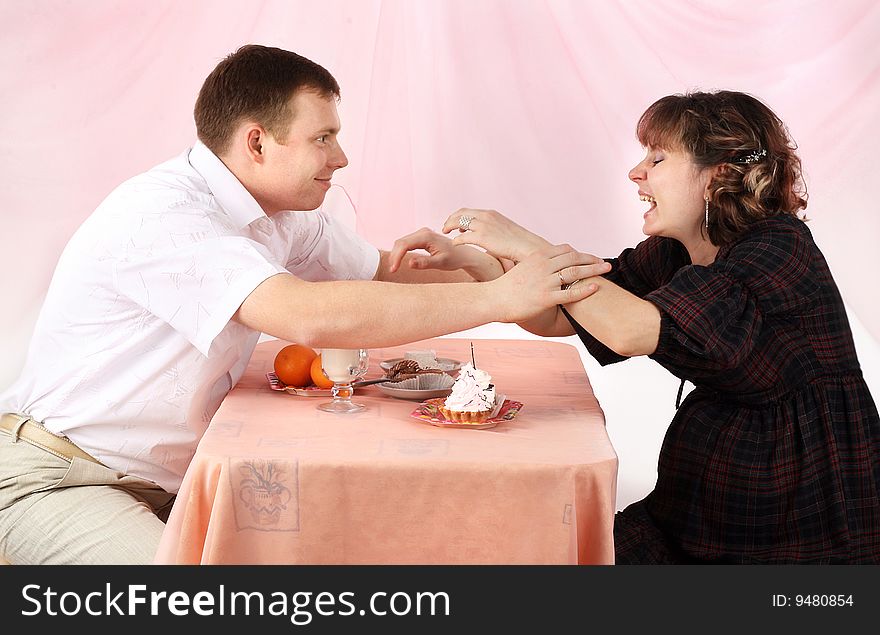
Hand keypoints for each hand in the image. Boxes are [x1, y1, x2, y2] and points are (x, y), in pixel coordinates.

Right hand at [387, 226, 502, 279]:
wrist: (464, 254)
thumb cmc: (455, 258)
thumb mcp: (441, 263)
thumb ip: (425, 263)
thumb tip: (409, 264)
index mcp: (426, 236)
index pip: (404, 244)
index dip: (396, 257)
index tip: (394, 269)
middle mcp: (423, 232)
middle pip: (400, 242)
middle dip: (394, 256)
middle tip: (392, 271)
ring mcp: (422, 234)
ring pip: (402, 242)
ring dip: (396, 254)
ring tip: (394, 268)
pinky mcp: (421, 238)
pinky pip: (406, 243)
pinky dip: (401, 252)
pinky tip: (399, 262)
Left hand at [442, 208, 551, 262]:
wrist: (526, 246)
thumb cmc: (517, 241)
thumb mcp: (504, 228)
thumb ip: (493, 227)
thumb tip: (488, 233)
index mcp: (490, 213)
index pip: (468, 210)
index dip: (457, 216)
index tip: (453, 223)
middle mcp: (485, 216)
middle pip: (460, 214)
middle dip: (450, 219)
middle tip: (445, 228)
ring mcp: (483, 226)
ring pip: (458, 223)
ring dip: (449, 227)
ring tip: (445, 233)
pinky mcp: (482, 238)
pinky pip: (462, 238)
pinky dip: (456, 241)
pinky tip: (454, 244)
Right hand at [491, 244, 610, 321]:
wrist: (493, 299)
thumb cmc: (505, 287)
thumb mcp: (520, 268)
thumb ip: (535, 265)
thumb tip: (543, 266)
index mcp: (537, 257)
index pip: (565, 250)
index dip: (580, 253)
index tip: (589, 257)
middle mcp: (544, 266)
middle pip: (574, 258)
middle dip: (592, 259)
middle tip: (605, 263)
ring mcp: (546, 281)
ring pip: (576, 272)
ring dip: (594, 270)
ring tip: (606, 270)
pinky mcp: (546, 297)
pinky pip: (570, 293)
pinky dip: (585, 289)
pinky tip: (596, 288)